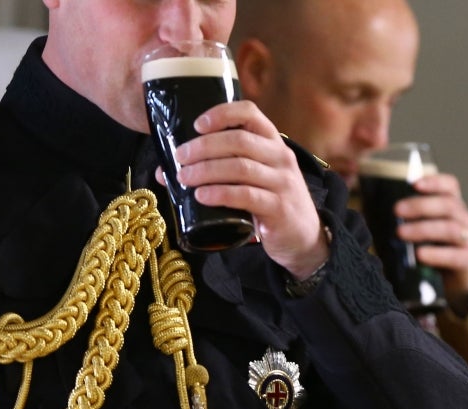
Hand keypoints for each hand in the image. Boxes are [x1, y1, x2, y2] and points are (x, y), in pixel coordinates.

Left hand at [170, 100, 327, 277]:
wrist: (302, 236)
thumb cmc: (269, 202)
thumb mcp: (253, 178)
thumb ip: (218, 170)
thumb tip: (165, 171)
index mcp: (272, 142)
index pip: (250, 113)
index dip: (222, 113)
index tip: (197, 124)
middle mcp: (281, 157)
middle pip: (239, 140)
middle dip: (204, 146)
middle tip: (179, 157)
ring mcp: (282, 182)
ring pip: (241, 167)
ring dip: (206, 170)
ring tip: (183, 178)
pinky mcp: (279, 207)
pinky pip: (247, 195)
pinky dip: (220, 193)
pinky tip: (202, 195)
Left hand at [396, 173, 467, 315]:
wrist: (463, 284)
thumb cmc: (441, 254)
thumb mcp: (429, 234)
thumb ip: (414, 221)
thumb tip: (383, 214)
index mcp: (455, 209)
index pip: (451, 187)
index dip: (435, 182)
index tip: (414, 184)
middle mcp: (466, 221)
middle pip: (448, 205)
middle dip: (420, 206)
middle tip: (397, 210)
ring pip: (451, 229)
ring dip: (423, 229)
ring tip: (401, 233)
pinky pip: (455, 256)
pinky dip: (436, 254)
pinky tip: (419, 255)